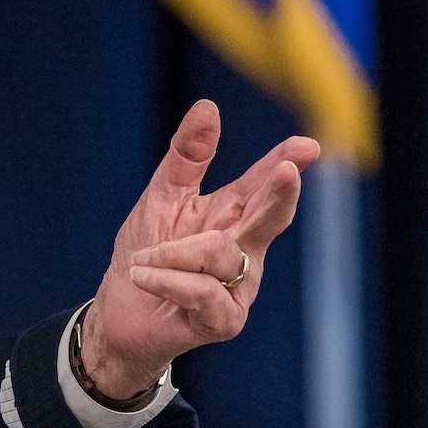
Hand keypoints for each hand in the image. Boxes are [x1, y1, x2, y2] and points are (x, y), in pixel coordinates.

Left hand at [81, 100, 320, 399]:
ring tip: (142, 259)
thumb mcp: (161, 198)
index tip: (308, 147)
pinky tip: (143, 277)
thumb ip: (187, 157)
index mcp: (232, 216)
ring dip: (171, 252)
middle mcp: (244, 250)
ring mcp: (240, 288)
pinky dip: (166, 279)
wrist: (119, 316)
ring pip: (219, 252)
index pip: (262, 185)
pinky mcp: (225, 320)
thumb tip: (208, 107)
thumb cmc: (144, 256)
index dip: (285, 163)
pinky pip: (202, 290)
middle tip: (286, 171)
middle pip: (269, 218)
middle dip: (277, 194)